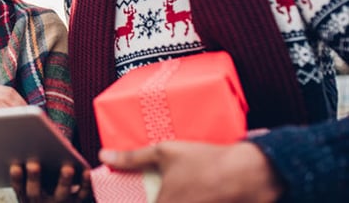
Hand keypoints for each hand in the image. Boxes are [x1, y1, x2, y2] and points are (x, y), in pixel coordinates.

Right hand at [9, 159, 91, 201]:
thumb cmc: (42, 187)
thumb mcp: (31, 184)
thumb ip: (29, 168)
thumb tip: (30, 146)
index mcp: (26, 199)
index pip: (19, 189)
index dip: (16, 178)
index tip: (14, 166)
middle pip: (36, 192)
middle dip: (34, 178)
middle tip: (33, 164)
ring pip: (61, 194)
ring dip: (64, 181)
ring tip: (67, 168)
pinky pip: (81, 194)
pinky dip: (85, 184)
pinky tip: (86, 171)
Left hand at [99, 141, 282, 202]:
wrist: (248, 173)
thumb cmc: (204, 161)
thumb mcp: (164, 152)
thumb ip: (132, 157)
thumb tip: (104, 155)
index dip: (141, 201)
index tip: (145, 195)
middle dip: (159, 199)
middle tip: (167, 190)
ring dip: (180, 200)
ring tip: (185, 191)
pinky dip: (195, 202)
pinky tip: (197, 196)